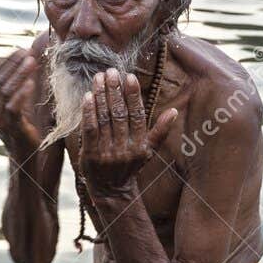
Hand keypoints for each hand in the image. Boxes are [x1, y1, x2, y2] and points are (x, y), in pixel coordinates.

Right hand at [0, 45, 54, 162]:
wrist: (24, 152)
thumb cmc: (19, 122)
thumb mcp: (9, 98)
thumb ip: (1, 79)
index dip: (7, 62)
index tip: (22, 50)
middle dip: (14, 65)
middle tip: (29, 53)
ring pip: (5, 91)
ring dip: (20, 74)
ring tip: (33, 62)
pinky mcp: (11, 128)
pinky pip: (13, 107)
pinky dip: (22, 93)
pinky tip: (31, 82)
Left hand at [78, 69, 176, 200]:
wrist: (111, 191)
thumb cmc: (130, 166)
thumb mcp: (148, 151)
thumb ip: (160, 131)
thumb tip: (174, 111)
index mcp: (140, 145)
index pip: (137, 115)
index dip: (133, 95)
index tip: (129, 77)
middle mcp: (125, 149)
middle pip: (119, 114)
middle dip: (114, 91)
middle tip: (111, 71)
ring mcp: (107, 152)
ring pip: (104, 119)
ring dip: (101, 96)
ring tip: (99, 78)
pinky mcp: (91, 155)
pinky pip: (90, 130)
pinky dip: (89, 112)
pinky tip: (88, 96)